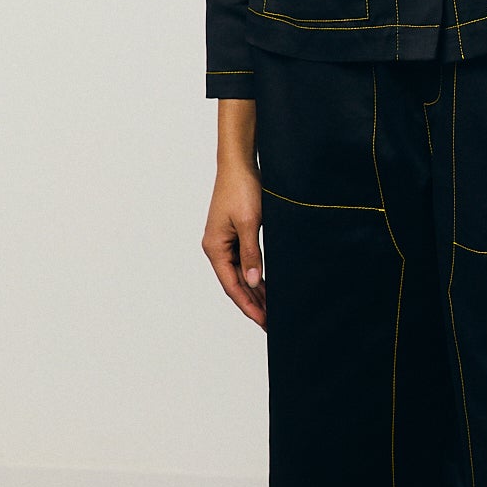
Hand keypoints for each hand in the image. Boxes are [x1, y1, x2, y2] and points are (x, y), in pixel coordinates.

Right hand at [203, 162, 265, 328]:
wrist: (239, 164)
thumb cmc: (242, 188)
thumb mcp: (250, 223)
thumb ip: (251, 254)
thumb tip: (253, 282)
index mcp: (215, 247)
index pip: (232, 285)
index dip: (248, 305)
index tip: (263, 320)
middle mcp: (216, 248)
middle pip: (235, 284)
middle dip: (252, 303)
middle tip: (271, 322)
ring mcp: (224, 242)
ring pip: (240, 275)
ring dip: (255, 291)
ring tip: (271, 309)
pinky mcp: (234, 235)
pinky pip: (244, 262)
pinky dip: (255, 275)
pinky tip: (266, 286)